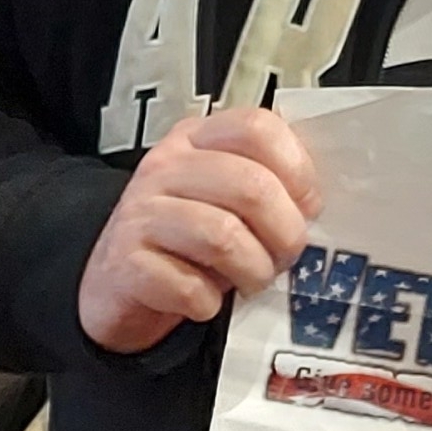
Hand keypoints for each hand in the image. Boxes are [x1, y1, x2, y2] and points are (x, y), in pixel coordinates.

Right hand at [76, 105, 319, 353]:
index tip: (308, 204)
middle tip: (285, 256)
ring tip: (253, 280)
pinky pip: (188, 286)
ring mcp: (140, 213)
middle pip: (250, 185)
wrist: (116, 280)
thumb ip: (266, 184)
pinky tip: (206, 301)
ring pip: (223, 236)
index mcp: (197, 138)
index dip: (298, 168)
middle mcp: (165, 166)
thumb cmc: (187, 238)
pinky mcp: (125, 263)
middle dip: (285, 233)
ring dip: (254, 270)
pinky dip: (209, 303)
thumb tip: (315, 203)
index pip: (257, 127)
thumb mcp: (226, 198)